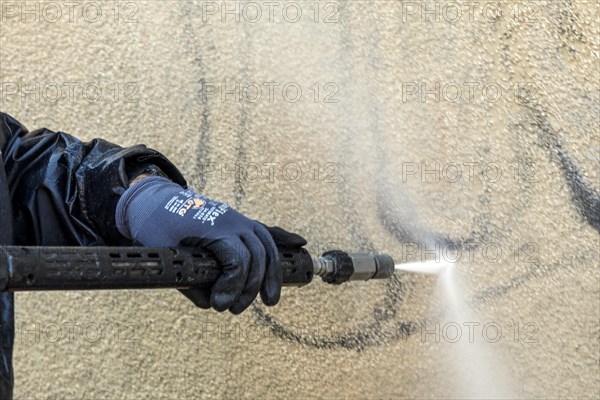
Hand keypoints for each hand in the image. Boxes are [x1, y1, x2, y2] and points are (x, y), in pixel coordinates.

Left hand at [116, 176, 298, 313]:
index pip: (238, 261)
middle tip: (236, 309)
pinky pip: (264, 230)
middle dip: (252, 286)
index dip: (232, 287)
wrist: (151, 201)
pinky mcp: (238, 220)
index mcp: (216, 227)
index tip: (219, 306)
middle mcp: (233, 221)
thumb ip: (192, 285)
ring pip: (267, 245)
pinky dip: (282, 237)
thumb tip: (213, 304)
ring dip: (272, 272)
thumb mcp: (168, 258)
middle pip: (258, 256)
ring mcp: (238, 219)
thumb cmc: (155, 229)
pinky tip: (299, 244)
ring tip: (271, 299)